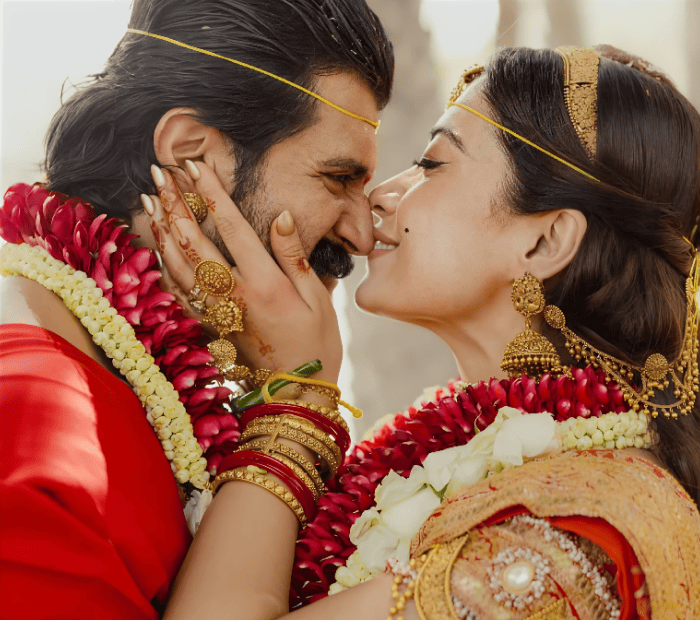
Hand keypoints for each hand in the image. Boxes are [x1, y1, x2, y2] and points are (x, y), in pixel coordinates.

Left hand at [142, 161, 341, 382]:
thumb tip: (280, 217)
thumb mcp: (318, 298)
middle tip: (159, 174)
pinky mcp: (208, 327)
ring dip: (160, 230)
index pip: (231, 226)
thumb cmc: (315, 344)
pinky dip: (162, 267)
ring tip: (150, 201)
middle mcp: (233, 295)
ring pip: (176, 265)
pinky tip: (156, 248)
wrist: (295, 393)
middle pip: (193, 241)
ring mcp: (216, 312)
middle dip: (175, 203)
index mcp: (264, 283)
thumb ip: (295, 256)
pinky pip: (176, 293)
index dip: (211, 193)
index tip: (195, 165)